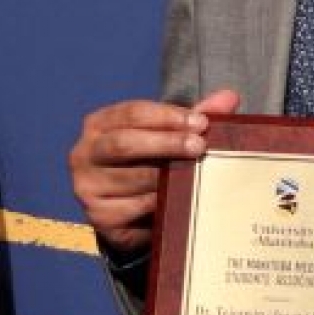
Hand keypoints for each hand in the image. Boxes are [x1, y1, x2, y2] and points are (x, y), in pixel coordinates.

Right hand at [67, 89, 240, 257]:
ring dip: (168, 176)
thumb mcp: (166, 136)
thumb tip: (230, 97)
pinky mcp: (99, 217)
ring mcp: (88, 187)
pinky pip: (134, 208)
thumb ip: (193, 117)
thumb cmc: (146, 163)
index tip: (200, 123)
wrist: (124, 213)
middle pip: (124, 144)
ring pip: (132, 180)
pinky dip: (160, 202)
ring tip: (198, 174)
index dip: (167, 116)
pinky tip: (180, 199)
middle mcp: (84, 153)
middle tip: (199, 147)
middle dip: (165, 143)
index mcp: (99, 124)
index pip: (132, 113)